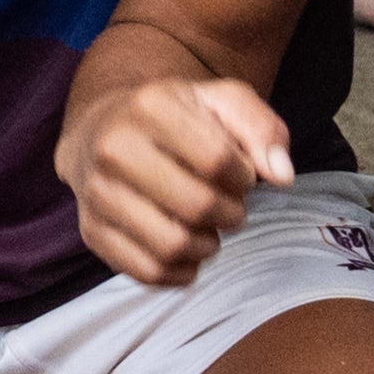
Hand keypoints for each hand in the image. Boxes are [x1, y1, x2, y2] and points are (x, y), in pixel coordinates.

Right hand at [63, 76, 290, 287]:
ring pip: (171, 244)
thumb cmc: (173, 117)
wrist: (100, 131)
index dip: (244, 176)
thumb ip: (262, 128)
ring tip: (209, 229)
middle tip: (231, 207)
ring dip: (207, 246)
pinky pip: (147, 271)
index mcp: (148, 107)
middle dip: (231, 214)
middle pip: (197, 206)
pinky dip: (180, 271)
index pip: (218, 160)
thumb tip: (282, 176)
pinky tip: (189, 252)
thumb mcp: (221, 102)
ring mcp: (96, 193)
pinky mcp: (91, 231)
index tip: (240, 174)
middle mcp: (112, 148)